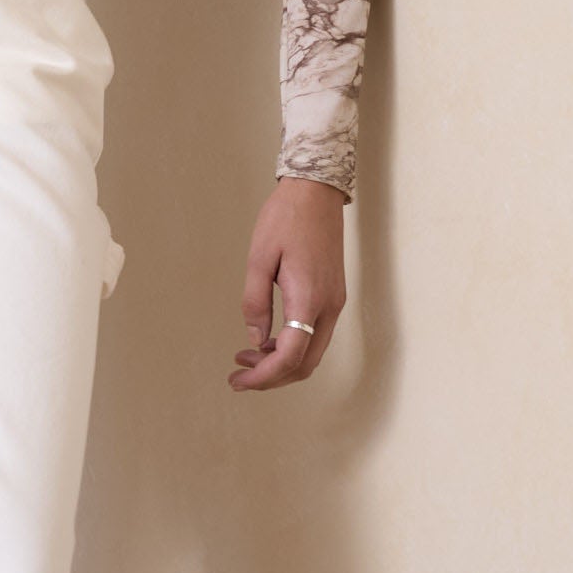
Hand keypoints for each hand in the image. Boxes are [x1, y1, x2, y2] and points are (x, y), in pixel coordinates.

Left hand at [231, 176, 348, 389]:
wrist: (316, 192)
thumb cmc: (285, 218)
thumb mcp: (259, 258)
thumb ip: (255, 302)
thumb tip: (254, 339)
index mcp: (309, 298)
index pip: (291, 356)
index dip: (264, 376)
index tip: (238, 381)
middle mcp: (328, 306)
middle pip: (305, 364)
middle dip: (271, 378)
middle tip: (238, 377)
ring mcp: (334, 302)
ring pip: (312, 353)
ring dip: (280, 363)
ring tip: (246, 358)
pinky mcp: (332, 296)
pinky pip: (314, 335)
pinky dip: (291, 347)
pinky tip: (267, 340)